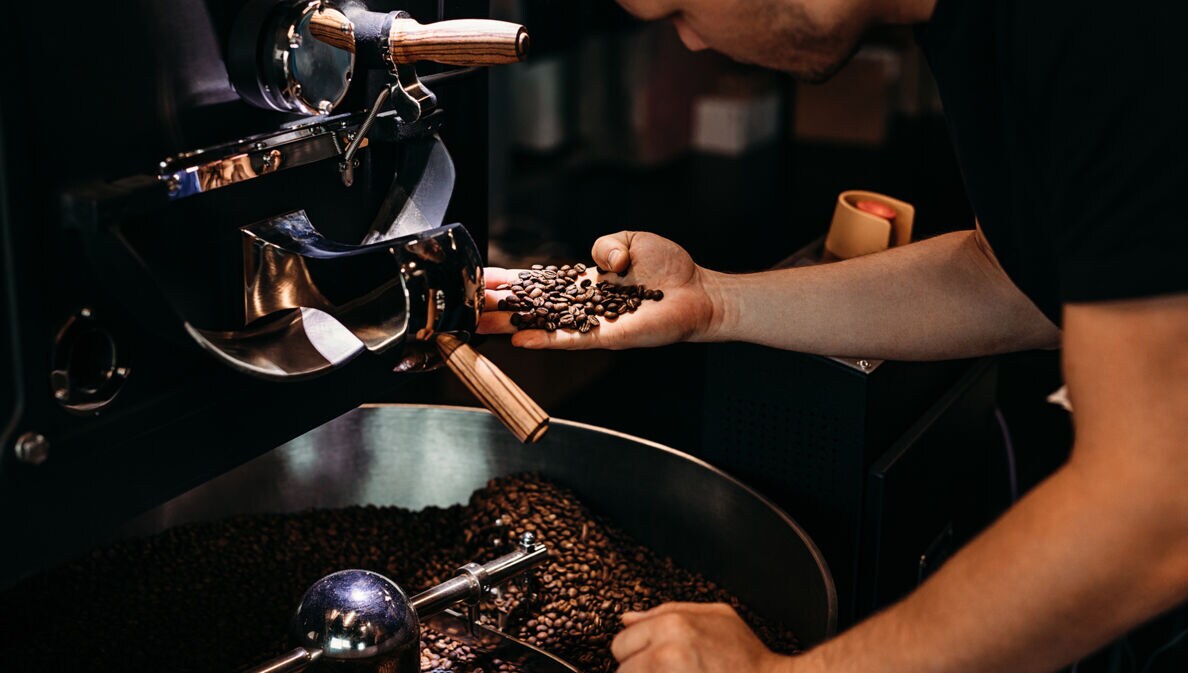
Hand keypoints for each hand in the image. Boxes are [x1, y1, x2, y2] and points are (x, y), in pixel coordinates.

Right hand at [478, 231, 720, 348]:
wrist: (698, 293)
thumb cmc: (668, 269)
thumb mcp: (629, 240)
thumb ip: (604, 245)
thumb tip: (597, 264)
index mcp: (583, 282)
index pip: (537, 282)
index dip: (507, 281)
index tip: (477, 279)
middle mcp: (581, 305)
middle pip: (530, 306)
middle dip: (496, 306)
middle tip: (462, 306)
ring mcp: (591, 323)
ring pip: (541, 324)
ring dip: (509, 325)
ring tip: (477, 325)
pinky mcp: (607, 336)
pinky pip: (569, 338)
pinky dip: (544, 338)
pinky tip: (520, 340)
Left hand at [611, 603, 794, 672]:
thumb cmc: (745, 656)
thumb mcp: (715, 616)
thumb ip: (665, 612)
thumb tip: (627, 618)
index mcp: (672, 626)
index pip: (620, 644)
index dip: (635, 653)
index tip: (654, 660)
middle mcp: (666, 655)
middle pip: (622, 671)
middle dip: (639, 672)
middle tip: (669, 671)